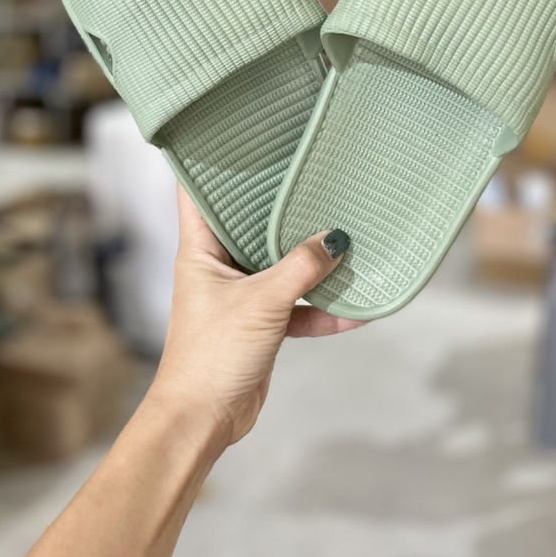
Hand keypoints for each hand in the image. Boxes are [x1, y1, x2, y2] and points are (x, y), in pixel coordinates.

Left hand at [149, 184, 364, 447]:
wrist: (204, 420)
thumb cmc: (213, 354)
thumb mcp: (262, 304)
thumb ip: (301, 268)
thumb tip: (336, 239)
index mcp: (201, 248)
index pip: (198, 191)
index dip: (212, 162)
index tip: (242, 136)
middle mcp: (219, 264)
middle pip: (251, 222)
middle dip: (283, 206)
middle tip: (314, 174)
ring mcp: (242, 293)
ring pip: (281, 264)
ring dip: (312, 260)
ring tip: (350, 239)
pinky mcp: (261, 322)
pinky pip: (297, 304)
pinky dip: (322, 307)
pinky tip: (357, 308)